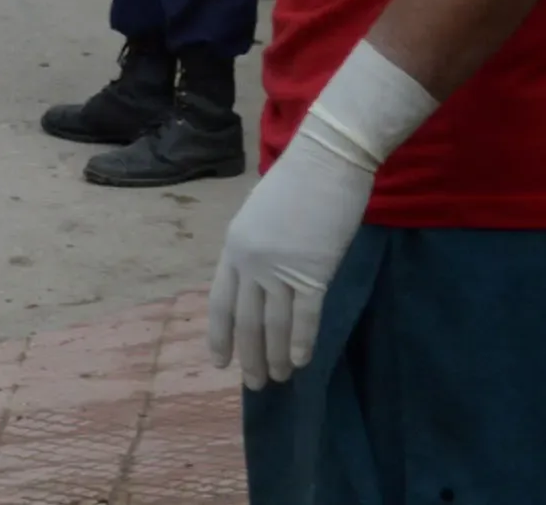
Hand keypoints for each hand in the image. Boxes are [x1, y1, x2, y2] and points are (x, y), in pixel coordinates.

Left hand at [209, 118, 373, 386]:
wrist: (326, 161)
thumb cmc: (297, 182)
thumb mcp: (259, 215)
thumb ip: (255, 248)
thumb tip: (258, 278)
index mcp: (234, 246)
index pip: (221, 301)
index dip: (220, 334)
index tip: (219, 360)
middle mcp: (251, 262)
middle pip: (246, 320)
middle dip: (249, 355)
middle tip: (254, 384)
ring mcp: (281, 268)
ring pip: (274, 324)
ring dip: (276, 356)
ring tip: (278, 379)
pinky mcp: (314, 272)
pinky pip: (306, 316)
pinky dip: (303, 342)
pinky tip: (301, 363)